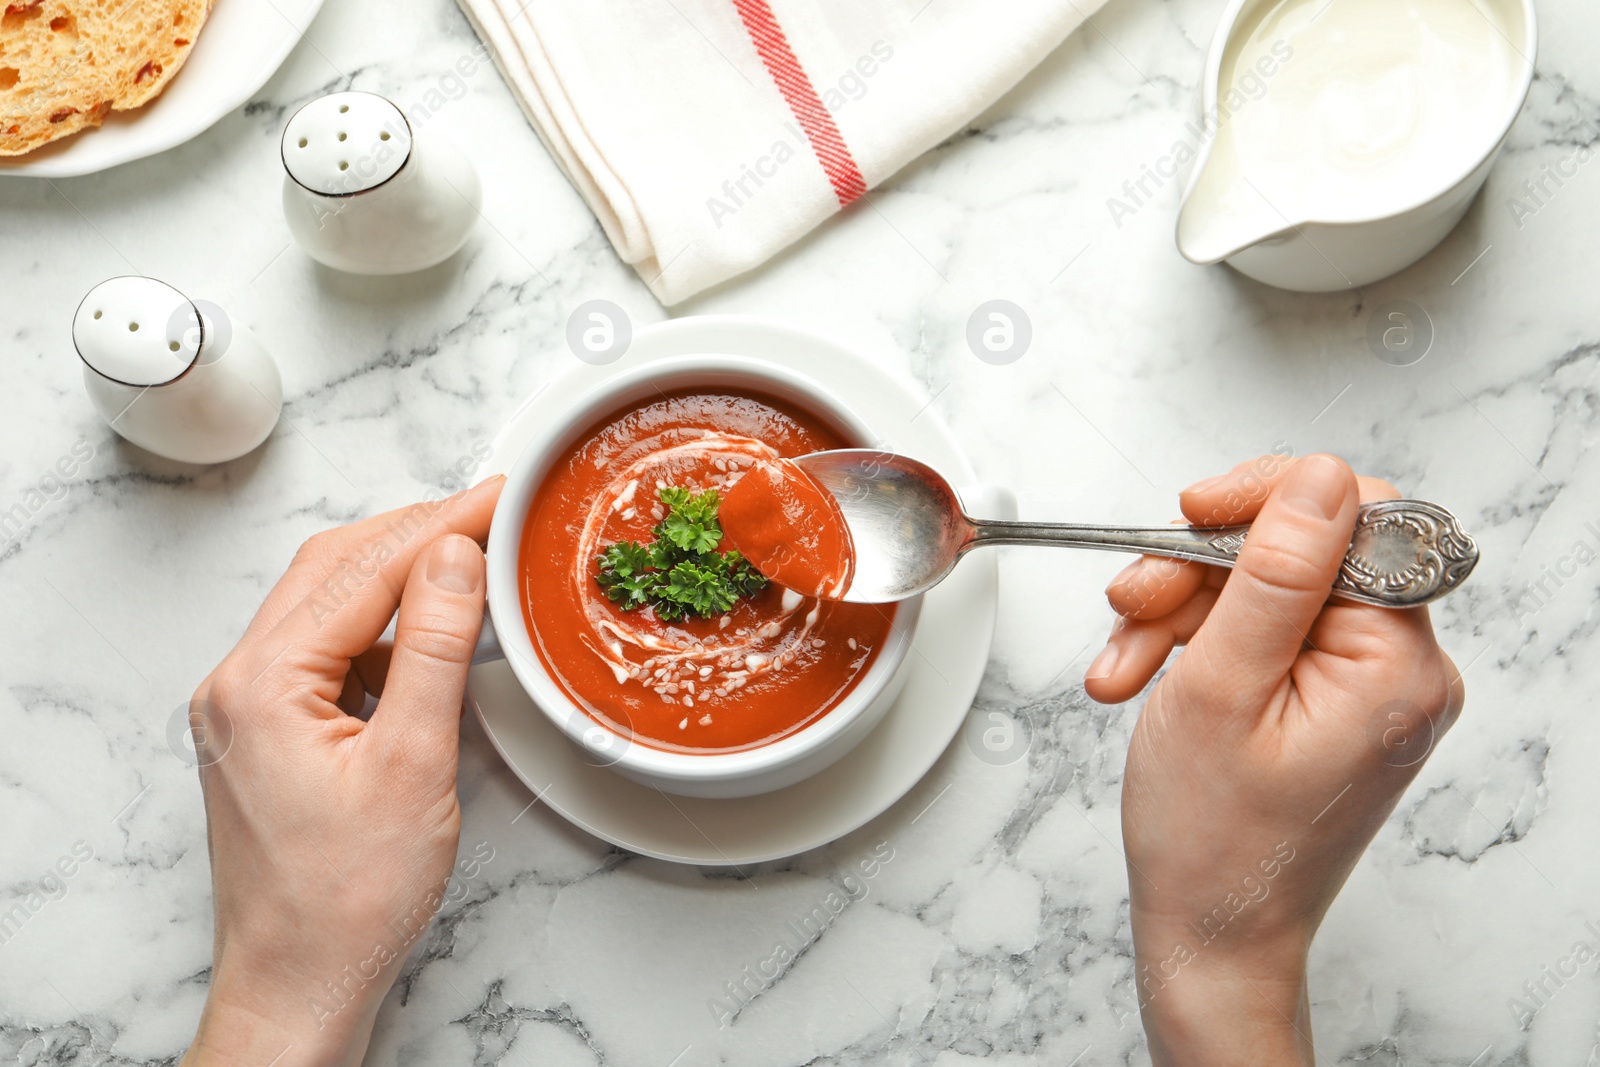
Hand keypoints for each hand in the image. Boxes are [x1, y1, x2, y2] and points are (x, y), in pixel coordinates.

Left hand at [181, 477, 502, 1066]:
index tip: (499, 497)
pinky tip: (431, 630)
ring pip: (330, 604)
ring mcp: (249, 707)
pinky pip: (329, 649)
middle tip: (492, 514)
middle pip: (335, 569)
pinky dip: (385, 627)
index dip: (442, 524)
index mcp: (262, 683)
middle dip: (417, 532)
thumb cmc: (346, 900)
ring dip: (400, 575)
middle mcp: (240, 683)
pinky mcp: (271, 731)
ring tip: (472, 560)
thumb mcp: (413, 765)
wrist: (300, 983)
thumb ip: (436, 649)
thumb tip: (456, 558)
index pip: (364, 570)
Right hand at [1084, 455, 1463, 1065]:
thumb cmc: (1214, 839)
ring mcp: (1368, 686)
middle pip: (1302, 550)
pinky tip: (1142, 677)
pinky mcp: (1333, 698)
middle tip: (1132, 602)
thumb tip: (1320, 478)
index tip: (1193, 513)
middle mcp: (1402, 669)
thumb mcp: (1222, 687)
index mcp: (1397, 665)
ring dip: (1180, 612)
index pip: (1361, 517)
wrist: (1211, 931)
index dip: (1270, 500)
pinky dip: (1196, 643)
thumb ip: (1274, 574)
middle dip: (1200, 570)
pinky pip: (1264, 630)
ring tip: (1122, 666)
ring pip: (1269, 587)